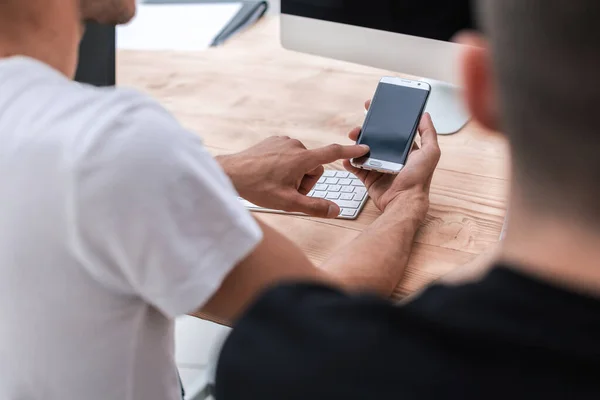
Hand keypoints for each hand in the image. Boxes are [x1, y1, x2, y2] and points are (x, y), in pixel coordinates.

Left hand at [217, 136, 368, 217]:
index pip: (332, 153)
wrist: (230, 173)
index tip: (363, 148)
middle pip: (314, 167)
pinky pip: (288, 155)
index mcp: (302, 158)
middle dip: (305, 181)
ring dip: (294, 174)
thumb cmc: (257, 187)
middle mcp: (295, 145)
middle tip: (287, 191)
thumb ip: (314, 207)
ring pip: (301, 162)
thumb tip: (335, 211)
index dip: (350, 151)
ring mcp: (284, 141)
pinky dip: (284, 166)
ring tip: (274, 183)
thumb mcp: (288, 202)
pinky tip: (269, 174)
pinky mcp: (274, 141)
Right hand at [344, 101, 440, 219]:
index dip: (383, 119)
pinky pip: (357, 167)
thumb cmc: (418, 179)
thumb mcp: (430, 152)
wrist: (403, 201)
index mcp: (405, 150)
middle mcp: (392, 158)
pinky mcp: (369, 179)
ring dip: (355, 144)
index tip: (373, 108)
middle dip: (365, 131)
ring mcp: (379, 168)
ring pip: (363, 152)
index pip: (392, 131)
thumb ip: (429, 133)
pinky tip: (347, 157)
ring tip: (352, 138)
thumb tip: (425, 115)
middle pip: (375, 140)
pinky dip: (350, 162)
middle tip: (358, 127)